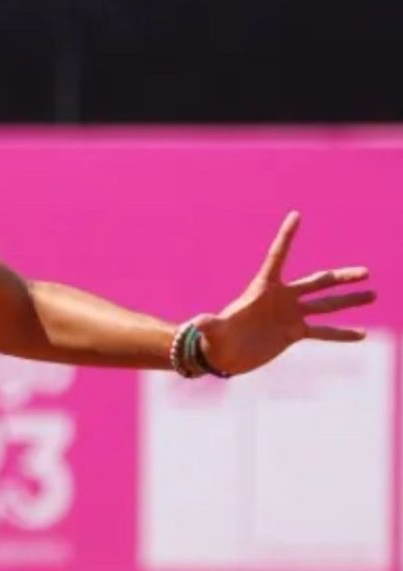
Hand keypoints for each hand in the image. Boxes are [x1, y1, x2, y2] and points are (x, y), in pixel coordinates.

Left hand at [197, 211, 376, 375]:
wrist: (221, 356)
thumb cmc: (215, 339)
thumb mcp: (213, 331)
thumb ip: (209, 325)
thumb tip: (197, 324)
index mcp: (262, 288)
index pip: (277, 256)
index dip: (286, 237)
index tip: (296, 214)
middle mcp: (281, 298)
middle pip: (316, 282)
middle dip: (340, 277)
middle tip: (365, 272)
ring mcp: (289, 315)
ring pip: (325, 305)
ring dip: (349, 301)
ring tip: (373, 294)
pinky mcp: (293, 333)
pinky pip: (322, 332)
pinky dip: (341, 334)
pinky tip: (362, 334)